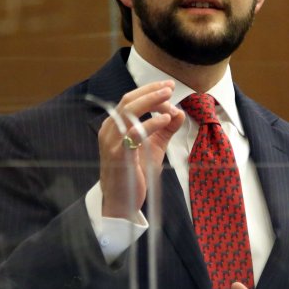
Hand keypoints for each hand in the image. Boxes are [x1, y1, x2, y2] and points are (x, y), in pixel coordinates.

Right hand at [98, 80, 185, 219]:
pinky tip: (166, 119)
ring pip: (129, 112)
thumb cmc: (135, 173)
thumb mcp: (153, 147)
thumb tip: (178, 112)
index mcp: (114, 125)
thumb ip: (165, 129)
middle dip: (150, 92)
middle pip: (128, 101)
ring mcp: (112, 142)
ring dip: (151, 102)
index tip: (168, 86)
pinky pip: (134, 134)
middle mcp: (109, 130)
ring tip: (168, 99)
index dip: (149, 90)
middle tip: (169, 87)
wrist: (122, 201)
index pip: (130, 99)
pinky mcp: (120, 156)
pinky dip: (151, 123)